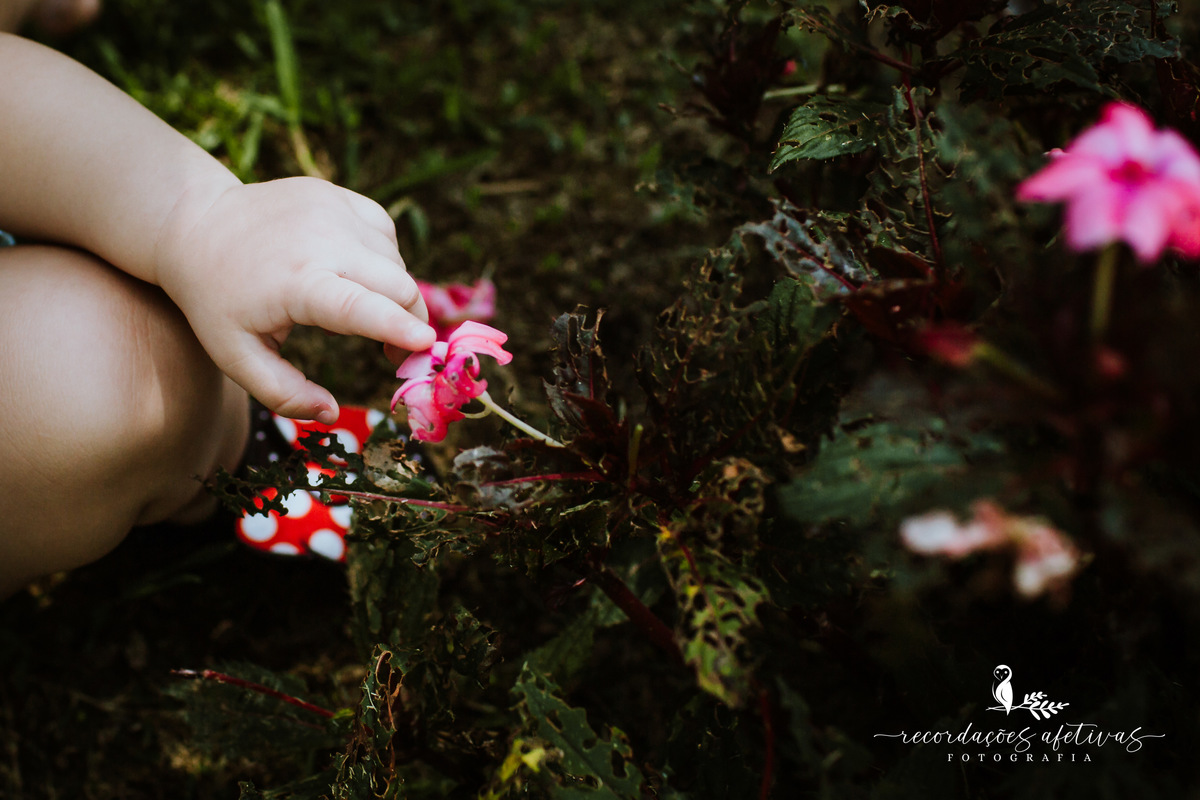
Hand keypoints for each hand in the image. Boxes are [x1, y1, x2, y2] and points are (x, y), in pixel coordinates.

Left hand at [153, 176, 434, 422]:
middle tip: (398, 355)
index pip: (357, 306)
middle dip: (412, 322)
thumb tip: (329, 414)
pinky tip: (356, 273)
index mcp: (295, 283)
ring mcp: (331, 210)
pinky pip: (383, 234)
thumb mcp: (234, 356)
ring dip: (393, 294)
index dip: (396, 326)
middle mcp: (320, 239)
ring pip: (395, 261)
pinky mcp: (338, 195)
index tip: (425, 346)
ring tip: (362, 312)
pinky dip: (383, 260)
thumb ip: (282, 394)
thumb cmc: (216, 300)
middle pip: (397, 284)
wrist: (195, 224)